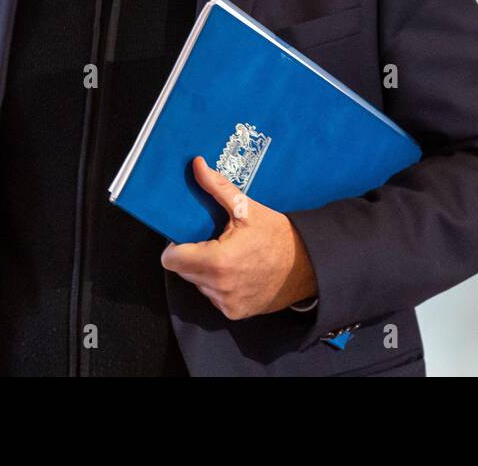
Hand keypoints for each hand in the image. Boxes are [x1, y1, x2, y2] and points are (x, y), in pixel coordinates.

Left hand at [161, 155, 317, 320]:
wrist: (307, 265)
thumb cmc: (278, 235)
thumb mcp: (246, 209)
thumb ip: (217, 187)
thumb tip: (197, 165)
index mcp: (218, 260)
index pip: (171, 260)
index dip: (174, 247)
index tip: (185, 237)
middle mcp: (219, 286)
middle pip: (183, 272)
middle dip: (191, 256)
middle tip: (212, 242)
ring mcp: (227, 302)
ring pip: (198, 284)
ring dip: (205, 272)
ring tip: (227, 256)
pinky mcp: (235, 312)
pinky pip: (213, 297)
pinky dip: (219, 286)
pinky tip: (236, 272)